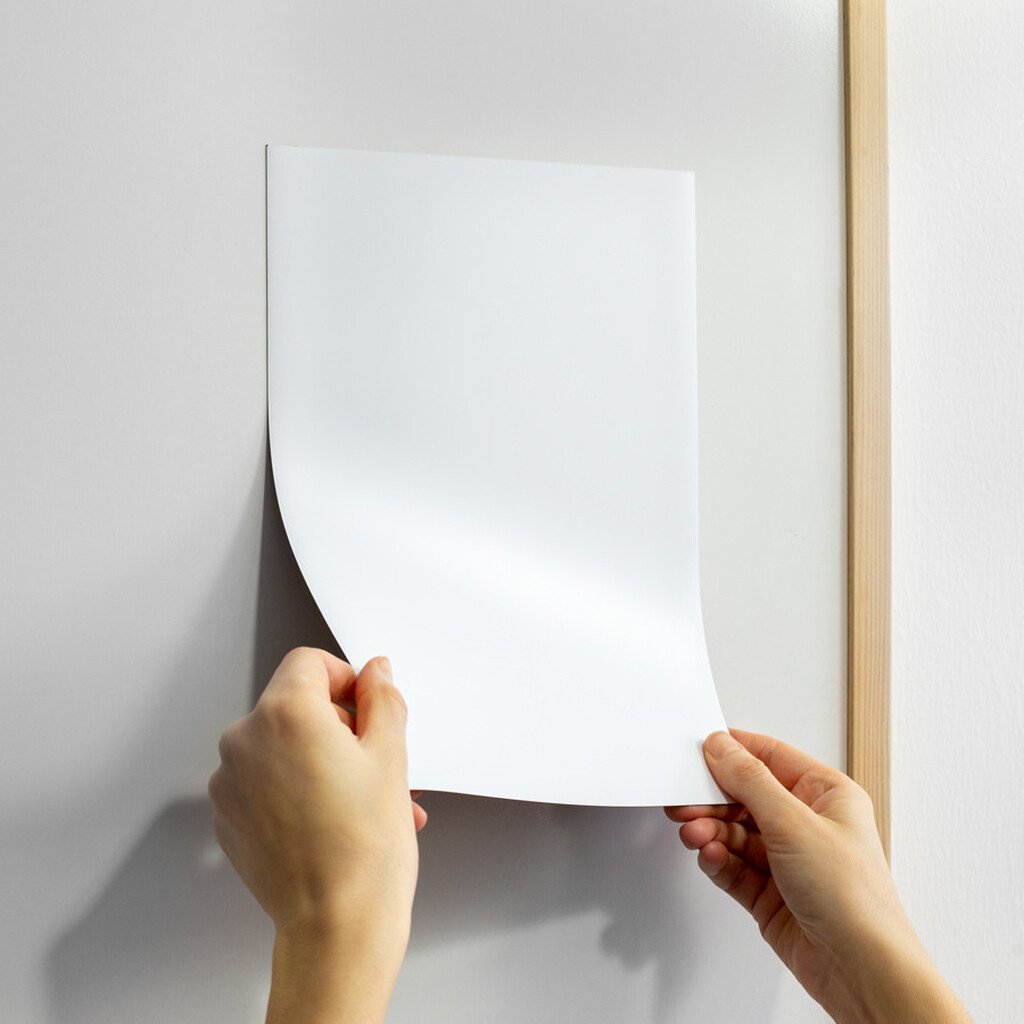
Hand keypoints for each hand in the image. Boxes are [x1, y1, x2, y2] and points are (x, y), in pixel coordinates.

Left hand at [209, 648, 425, 1022]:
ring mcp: (230, 783)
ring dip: (323, 761)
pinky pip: (265, 783)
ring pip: (282, 747)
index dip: (344, 679)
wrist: (337, 924)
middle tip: (376, 762)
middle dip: (339, 726)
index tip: (366, 705)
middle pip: (295, 705)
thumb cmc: (364, 849)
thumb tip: (375, 673)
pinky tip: (335, 819)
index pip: (309, 662)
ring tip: (365, 800)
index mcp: (284, 714)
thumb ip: (382, 699)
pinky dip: (297, 790)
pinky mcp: (228, 818)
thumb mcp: (391, 755)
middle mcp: (244, 742)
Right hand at [665, 730, 969, 1023]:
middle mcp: (808, 825)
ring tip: (696, 834)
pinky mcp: (772, 894)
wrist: (862, 970)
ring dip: (712, 832)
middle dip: (714, 800)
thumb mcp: (794, 823)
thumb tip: (722, 748)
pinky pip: (734, 866)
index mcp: (826, 795)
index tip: (699, 751)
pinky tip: (711, 857)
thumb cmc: (854, 898)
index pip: (771, 758)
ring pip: (735, 833)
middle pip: (746, 797)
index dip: (734, 752)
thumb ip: (750, 781)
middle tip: (685, 802)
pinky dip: (718, 860)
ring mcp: (789, 861)